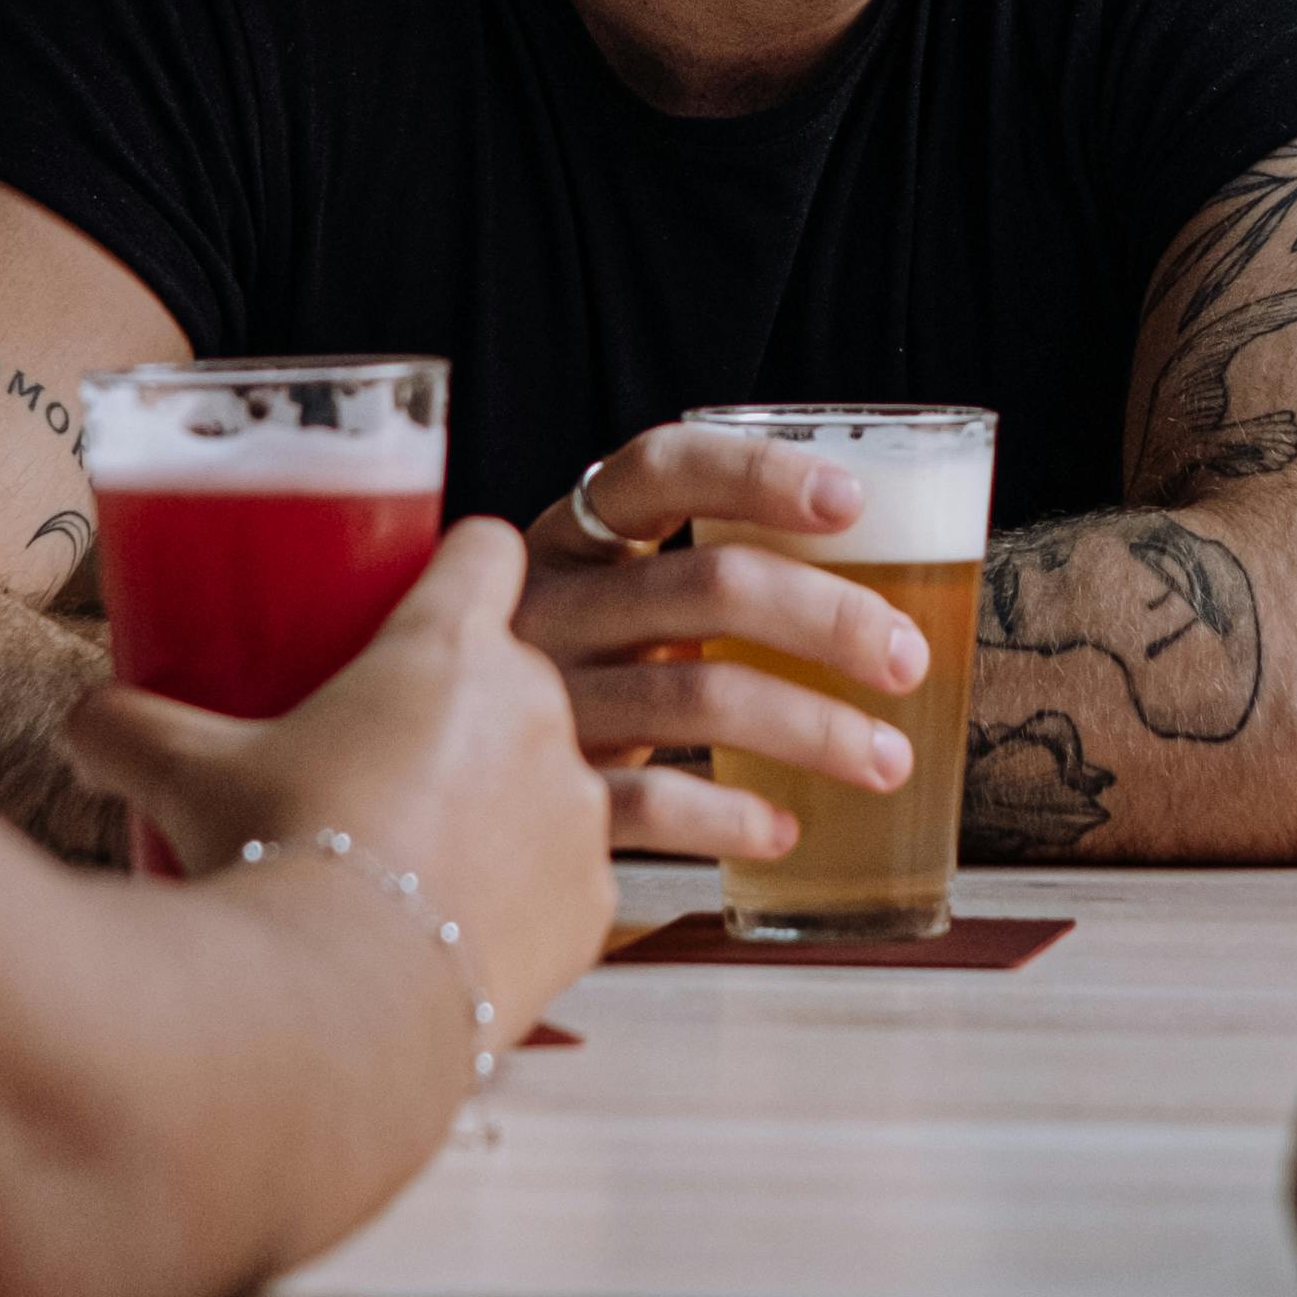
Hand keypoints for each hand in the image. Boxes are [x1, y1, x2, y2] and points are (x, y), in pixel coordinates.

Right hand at [68, 520, 614, 1037]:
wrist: (337, 1013)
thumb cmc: (271, 861)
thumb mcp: (180, 774)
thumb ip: (127, 726)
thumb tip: (86, 723)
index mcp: (451, 649)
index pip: (488, 551)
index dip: (458, 568)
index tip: (424, 601)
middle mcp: (541, 711)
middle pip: (515, 675)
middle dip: (461, 708)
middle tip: (381, 757)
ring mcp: (579, 810)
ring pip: (546, 779)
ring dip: (498, 801)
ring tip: (415, 856)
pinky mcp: (596, 906)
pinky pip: (562, 878)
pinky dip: (520, 896)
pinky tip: (454, 928)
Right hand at [515, 426, 927, 868]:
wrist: (390, 793)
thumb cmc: (537, 681)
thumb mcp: (583, 608)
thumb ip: (678, 585)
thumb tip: (865, 585)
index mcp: (563, 540)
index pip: (656, 470)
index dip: (756, 473)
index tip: (850, 500)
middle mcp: (547, 608)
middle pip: (708, 587)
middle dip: (827, 619)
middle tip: (906, 657)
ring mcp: (538, 704)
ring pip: (697, 699)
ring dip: (814, 729)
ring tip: (888, 759)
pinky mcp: (534, 797)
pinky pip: (652, 803)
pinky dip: (731, 817)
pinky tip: (785, 827)